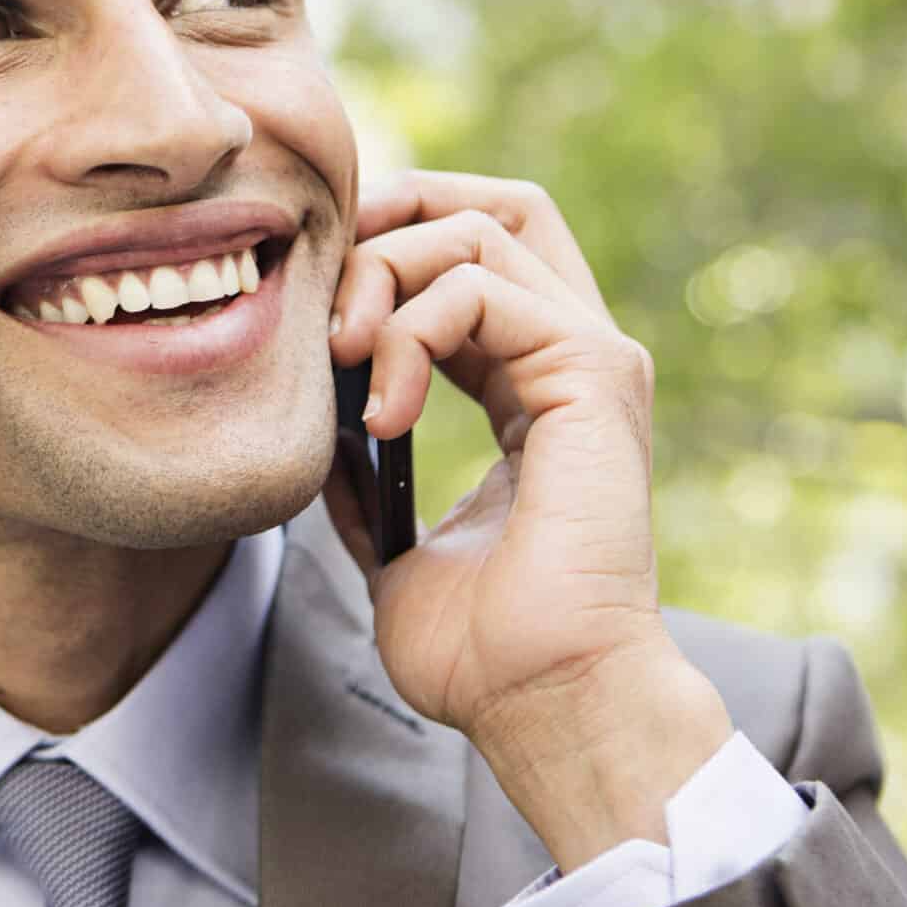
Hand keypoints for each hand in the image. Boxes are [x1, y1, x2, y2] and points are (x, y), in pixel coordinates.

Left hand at [324, 171, 728, 868]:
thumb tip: (310, 425)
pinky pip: (485, 286)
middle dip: (392, 220)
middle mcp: (572, 358)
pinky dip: (413, 329)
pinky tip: (387, 410)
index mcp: (532, 388)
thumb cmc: (483, 650)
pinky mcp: (596, 372)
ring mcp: (592, 358)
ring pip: (480, 230)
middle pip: (491, 207)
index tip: (318, 297)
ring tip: (345, 361)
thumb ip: (360, 469)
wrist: (543, 699)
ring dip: (385, 278)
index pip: (474, 250)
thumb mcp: (389, 541)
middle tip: (327, 301)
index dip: (390, 240)